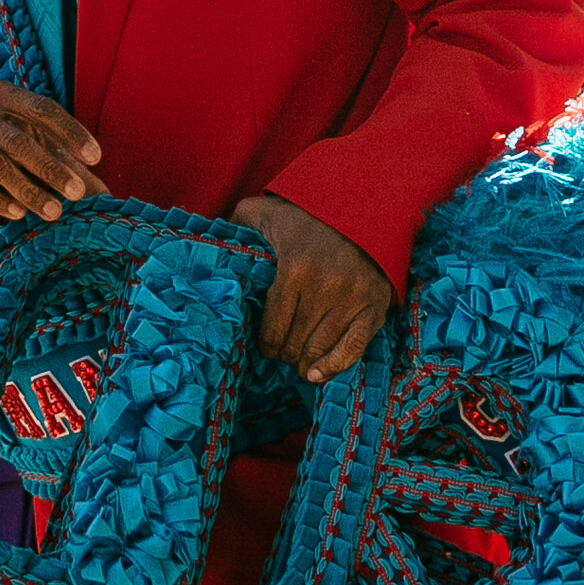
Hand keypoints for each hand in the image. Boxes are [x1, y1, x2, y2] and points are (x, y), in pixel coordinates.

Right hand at [0, 81, 106, 223]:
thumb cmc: (2, 135)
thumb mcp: (29, 134)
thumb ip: (62, 156)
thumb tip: (106, 196)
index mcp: (3, 94)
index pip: (42, 109)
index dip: (71, 132)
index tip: (96, 158)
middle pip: (18, 141)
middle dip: (51, 168)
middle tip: (77, 193)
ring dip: (28, 190)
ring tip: (54, 212)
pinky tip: (19, 214)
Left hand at [231, 193, 392, 385]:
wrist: (363, 209)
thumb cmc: (309, 216)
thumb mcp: (268, 211)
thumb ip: (240, 222)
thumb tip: (210, 241)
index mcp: (295, 269)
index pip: (273, 328)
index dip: (266, 344)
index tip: (265, 345)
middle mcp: (324, 288)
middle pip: (294, 343)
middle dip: (283, 354)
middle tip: (281, 351)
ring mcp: (351, 300)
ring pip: (318, 350)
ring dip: (303, 362)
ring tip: (297, 360)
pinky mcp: (373, 308)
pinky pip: (353, 349)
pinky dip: (334, 367)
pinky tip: (316, 375)